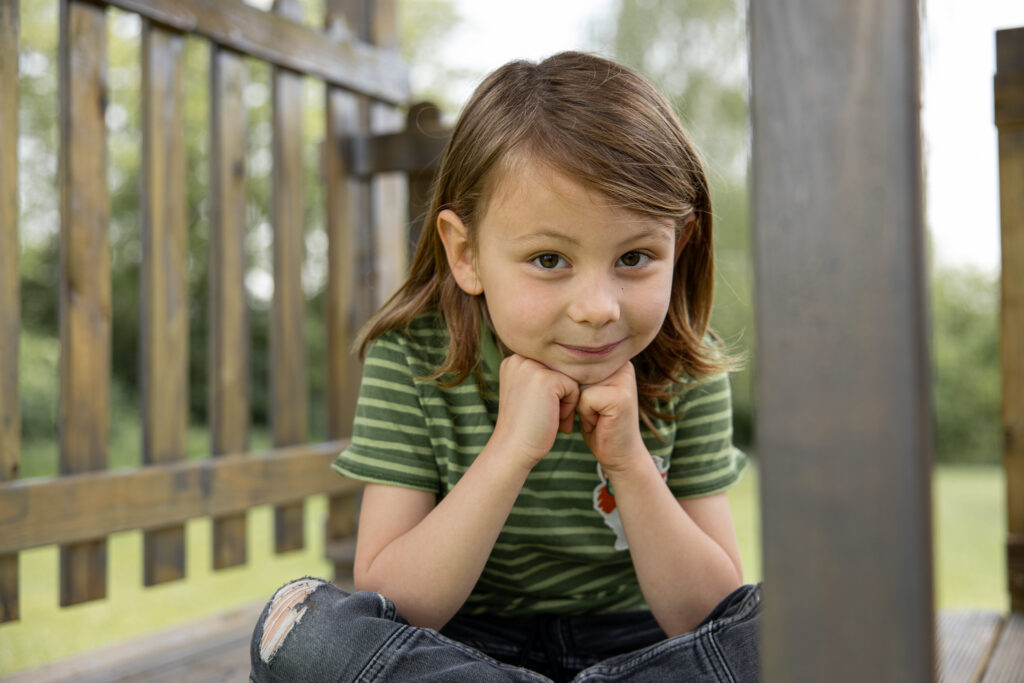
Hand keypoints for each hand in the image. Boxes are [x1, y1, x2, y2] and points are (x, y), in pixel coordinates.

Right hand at [490, 354, 579, 469]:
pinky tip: (554, 420)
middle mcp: (520, 358)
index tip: (540, 410)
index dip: (552, 391)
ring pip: (568, 379)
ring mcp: (531, 367)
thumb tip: (574, 368)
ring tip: (551, 418)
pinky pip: (573, 388)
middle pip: (560, 370)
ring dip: (566, 401)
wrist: (512, 449)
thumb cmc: (525, 427)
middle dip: (560, 395)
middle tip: (548, 416)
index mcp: (514, 360)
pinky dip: (569, 408)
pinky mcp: (546, 379)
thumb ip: (541, 376)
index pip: (551, 367)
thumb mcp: (527, 393)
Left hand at [577, 362, 645, 471]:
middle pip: (576, 371)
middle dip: (574, 395)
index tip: (585, 401)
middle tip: (593, 411)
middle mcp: (622, 364)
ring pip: (579, 384)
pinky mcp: (620, 396)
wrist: (620, 455)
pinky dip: (586, 415)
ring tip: (596, 416)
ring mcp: (624, 379)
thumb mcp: (586, 392)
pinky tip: (600, 422)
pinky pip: (585, 399)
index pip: (576, 360)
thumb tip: (550, 359)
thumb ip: (578, 373)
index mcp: (614, 359)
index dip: (570, 383)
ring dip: (579, 405)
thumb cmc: (598, 424)